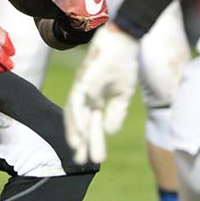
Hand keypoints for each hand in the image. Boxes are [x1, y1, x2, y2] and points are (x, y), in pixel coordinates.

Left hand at [64, 24, 138, 163]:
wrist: (125, 38)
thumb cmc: (124, 62)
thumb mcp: (123, 93)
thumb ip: (115, 112)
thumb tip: (110, 133)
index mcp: (94, 97)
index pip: (90, 123)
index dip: (91, 141)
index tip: (94, 160)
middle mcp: (84, 93)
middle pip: (79, 121)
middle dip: (80, 142)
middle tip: (81, 162)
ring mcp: (82, 85)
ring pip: (74, 113)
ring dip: (76, 132)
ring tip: (78, 150)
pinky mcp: (84, 78)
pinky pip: (77, 100)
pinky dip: (78, 116)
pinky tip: (79, 130)